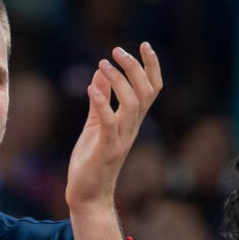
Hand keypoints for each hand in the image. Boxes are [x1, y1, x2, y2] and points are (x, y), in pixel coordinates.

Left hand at [65, 43, 161, 213]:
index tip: (144, 44)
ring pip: (132, 104)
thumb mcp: (94, 125)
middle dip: (135, 68)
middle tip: (117, 51)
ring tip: (103, 64)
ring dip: (119, 81)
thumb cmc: (91, 161)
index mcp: (130, 121)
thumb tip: (99, 74)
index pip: (151, 89)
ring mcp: (120, 139)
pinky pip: (109, 123)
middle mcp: (131, 128)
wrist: (87, 194)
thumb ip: (99, 101)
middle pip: (146, 92)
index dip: (151, 66)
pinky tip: (91, 87)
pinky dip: (102, 103)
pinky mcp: (106, 149)